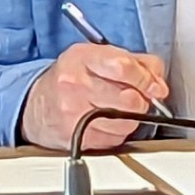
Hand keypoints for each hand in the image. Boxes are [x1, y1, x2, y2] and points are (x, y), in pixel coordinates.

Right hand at [16, 42, 170, 151]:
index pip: (124, 68)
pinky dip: (119, 131)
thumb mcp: (96, 56)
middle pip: (129, 99)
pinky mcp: (78, 137)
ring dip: (131, 117)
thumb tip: (158, 81)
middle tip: (139, 98)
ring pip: (127, 122)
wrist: (37, 106)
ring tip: (119, 108)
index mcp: (82, 59)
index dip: (147, 79)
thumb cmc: (69, 78)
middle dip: (142, 100)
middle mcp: (76, 85)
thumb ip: (134, 61)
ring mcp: (75, 114)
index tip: (156, 87)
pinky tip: (107, 120)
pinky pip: (116, 138)